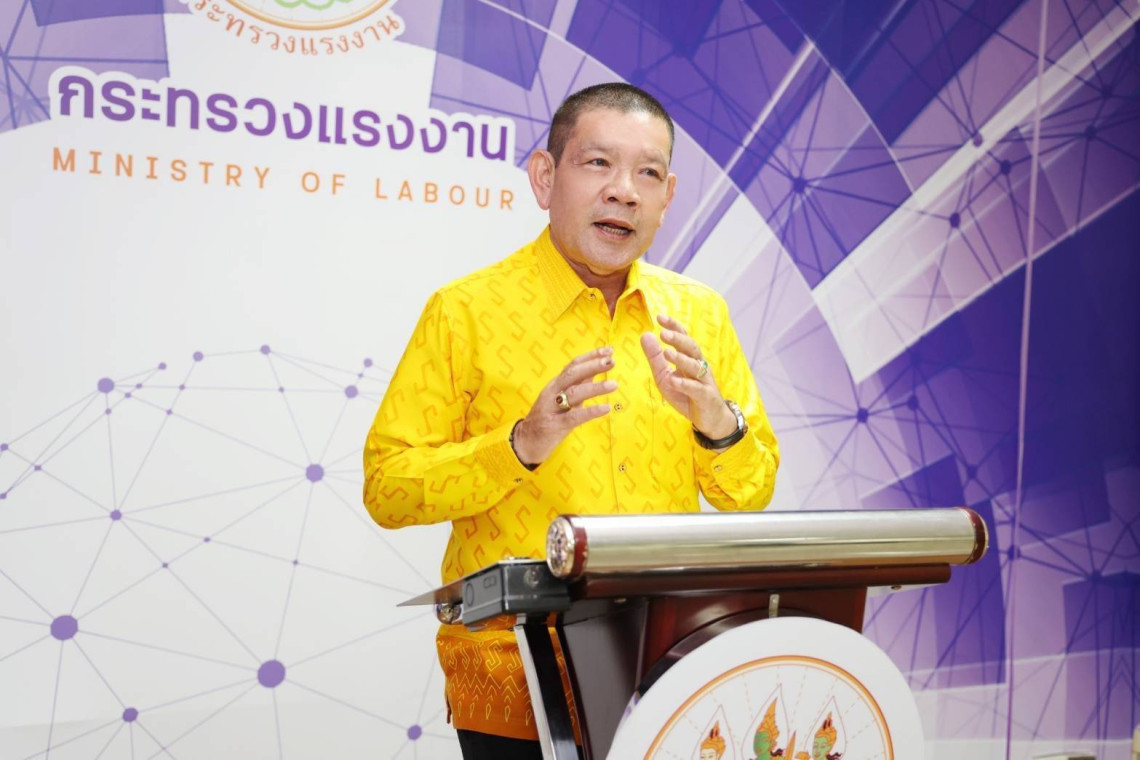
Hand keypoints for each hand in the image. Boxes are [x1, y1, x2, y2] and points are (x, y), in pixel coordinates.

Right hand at [512, 347, 617, 465]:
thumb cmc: (547, 419)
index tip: (609, 350)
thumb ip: (577, 385)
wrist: (526, 442)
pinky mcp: (555, 426)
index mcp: (555, 384)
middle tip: (612, 361)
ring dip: (595, 388)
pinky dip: (591, 411)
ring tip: (614, 385)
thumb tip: (594, 371)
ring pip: (574, 393)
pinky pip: (574, 417)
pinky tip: (606, 408)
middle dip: (592, 366)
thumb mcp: (561, 398)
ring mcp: (552, 408)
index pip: (573, 365)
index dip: (590, 356)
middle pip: (572, 374)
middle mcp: (552, 392)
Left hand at [641, 315, 735, 438]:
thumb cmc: (686, 395)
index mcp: (689, 358)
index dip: (674, 326)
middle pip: (691, 348)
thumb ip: (655, 358)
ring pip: (695, 366)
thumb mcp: (665, 376)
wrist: (709, 419)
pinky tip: (674, 381)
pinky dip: (685, 384)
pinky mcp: (706, 397)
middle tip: (663, 333)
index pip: (683, 338)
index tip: (660, 317)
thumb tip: (645, 334)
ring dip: (681, 359)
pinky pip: (696, 389)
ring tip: (667, 353)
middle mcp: (699, 366)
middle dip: (678, 339)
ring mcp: (704, 381)